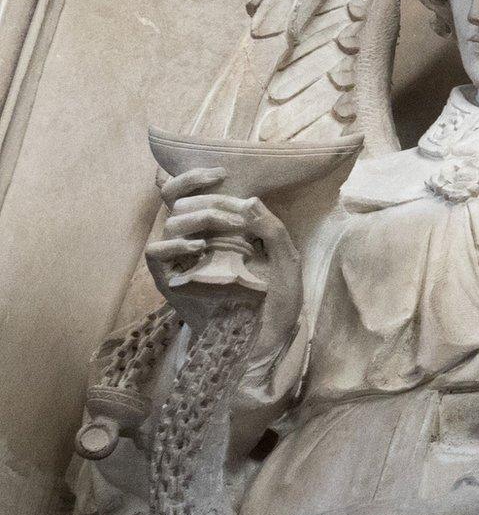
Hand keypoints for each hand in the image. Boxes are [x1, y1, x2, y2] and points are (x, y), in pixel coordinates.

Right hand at [146, 167, 302, 353]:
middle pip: (177, 201)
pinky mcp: (169, 281)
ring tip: (232, 230)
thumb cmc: (277, 302)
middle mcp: (194, 240)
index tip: (222, 173)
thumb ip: (274, 230)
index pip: (191, 193)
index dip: (196, 178)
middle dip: (207, 198)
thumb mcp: (287, 262)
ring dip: (202, 219)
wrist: (264, 340)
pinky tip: (198, 248)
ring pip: (170, 223)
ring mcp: (179, 261)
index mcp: (217, 231)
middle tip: (238, 213)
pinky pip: (155, 253)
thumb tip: (250, 199)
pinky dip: (173, 246)